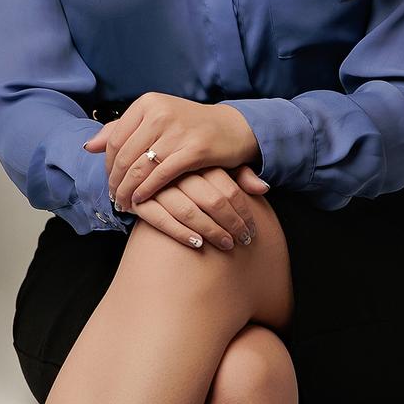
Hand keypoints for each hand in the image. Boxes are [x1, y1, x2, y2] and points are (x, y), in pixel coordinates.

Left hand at [81, 92, 266, 210]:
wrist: (232, 128)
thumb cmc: (189, 126)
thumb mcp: (155, 119)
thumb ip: (122, 130)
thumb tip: (90, 146)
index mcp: (148, 103)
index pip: (115, 139)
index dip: (108, 165)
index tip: (109, 181)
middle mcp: (160, 113)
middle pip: (125, 155)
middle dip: (116, 181)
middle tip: (114, 198)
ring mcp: (177, 131)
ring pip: (140, 167)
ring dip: (128, 190)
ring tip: (125, 203)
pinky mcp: (194, 150)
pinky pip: (161, 175)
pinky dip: (147, 191)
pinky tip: (141, 200)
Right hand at [126, 165, 270, 251]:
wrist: (148, 161)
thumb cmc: (191, 167)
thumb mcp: (217, 163)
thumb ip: (241, 174)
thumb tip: (264, 188)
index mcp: (199, 158)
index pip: (228, 189)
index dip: (243, 212)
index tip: (253, 228)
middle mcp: (178, 170)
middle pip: (212, 201)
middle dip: (231, 224)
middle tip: (243, 240)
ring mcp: (157, 185)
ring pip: (189, 212)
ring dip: (211, 232)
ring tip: (227, 245)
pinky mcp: (140, 200)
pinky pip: (161, 220)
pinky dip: (181, 233)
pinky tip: (197, 244)